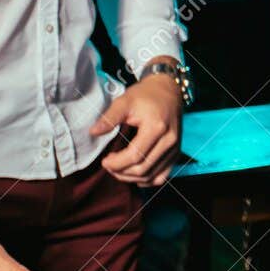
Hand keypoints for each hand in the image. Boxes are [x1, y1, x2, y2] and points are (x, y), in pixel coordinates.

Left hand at [91, 66, 182, 186]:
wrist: (168, 90)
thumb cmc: (145, 95)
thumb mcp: (124, 101)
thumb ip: (108, 118)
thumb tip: (93, 132)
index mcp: (157, 127)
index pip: (134, 156)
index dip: (116, 164)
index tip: (104, 160)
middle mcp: (169, 140)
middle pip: (143, 169)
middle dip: (121, 172)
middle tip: (109, 164)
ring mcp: (175, 148)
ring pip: (151, 177)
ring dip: (131, 177)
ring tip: (118, 168)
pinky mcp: (176, 153)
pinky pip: (162, 177)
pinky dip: (147, 180)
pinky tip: (134, 173)